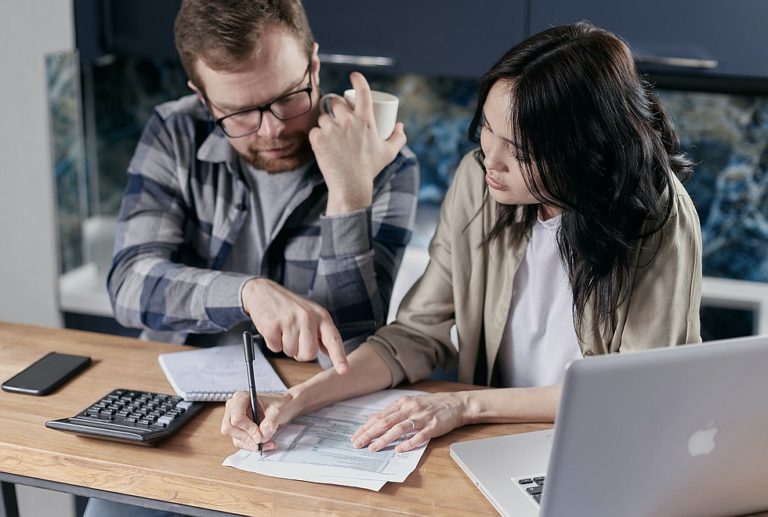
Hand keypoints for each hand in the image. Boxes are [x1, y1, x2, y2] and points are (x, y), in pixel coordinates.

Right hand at [221, 391, 302, 450]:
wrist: (285, 407)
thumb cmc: (280, 404)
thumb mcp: (278, 411)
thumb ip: (270, 423)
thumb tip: (262, 436)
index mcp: (241, 398)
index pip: (236, 417)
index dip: (248, 429)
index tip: (260, 436)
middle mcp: (234, 408)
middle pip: (229, 428)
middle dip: (246, 438)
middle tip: (261, 442)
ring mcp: (234, 419)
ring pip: (235, 438)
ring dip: (251, 444)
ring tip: (268, 443)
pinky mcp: (239, 430)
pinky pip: (241, 442)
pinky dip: (252, 446)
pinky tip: (265, 444)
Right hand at [241, 278, 348, 373]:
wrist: (263, 291)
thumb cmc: (289, 306)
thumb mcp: (311, 314)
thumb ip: (321, 333)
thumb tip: (330, 353)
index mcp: (321, 316)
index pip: (333, 339)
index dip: (339, 357)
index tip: (344, 370)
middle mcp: (308, 317)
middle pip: (309, 354)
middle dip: (300, 353)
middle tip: (294, 338)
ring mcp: (290, 321)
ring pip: (291, 352)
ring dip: (285, 346)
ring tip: (283, 329)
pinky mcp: (273, 325)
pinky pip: (275, 348)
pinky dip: (273, 343)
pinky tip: (273, 328)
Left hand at [309, 72, 406, 214]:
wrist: (351, 186)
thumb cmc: (370, 169)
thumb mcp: (389, 153)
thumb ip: (398, 138)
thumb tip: (400, 125)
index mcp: (366, 120)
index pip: (362, 91)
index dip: (358, 79)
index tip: (354, 76)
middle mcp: (348, 121)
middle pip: (336, 102)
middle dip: (336, 107)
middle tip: (337, 118)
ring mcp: (332, 129)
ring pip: (324, 117)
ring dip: (326, 123)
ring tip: (331, 135)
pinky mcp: (318, 139)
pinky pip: (314, 130)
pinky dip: (317, 136)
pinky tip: (322, 144)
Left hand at [351, 392, 469, 452]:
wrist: (456, 403)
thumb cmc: (432, 405)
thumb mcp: (411, 403)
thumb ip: (394, 412)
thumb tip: (374, 421)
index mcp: (403, 403)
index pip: (380, 416)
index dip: (366, 427)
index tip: (355, 436)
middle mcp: (410, 408)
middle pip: (385, 422)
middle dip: (369, 434)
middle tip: (358, 444)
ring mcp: (421, 418)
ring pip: (399, 429)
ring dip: (384, 439)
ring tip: (373, 448)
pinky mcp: (432, 427)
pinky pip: (419, 436)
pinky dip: (408, 443)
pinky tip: (399, 450)